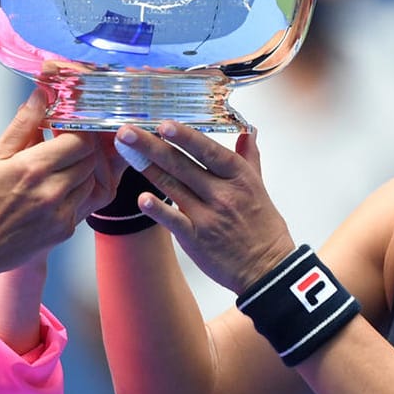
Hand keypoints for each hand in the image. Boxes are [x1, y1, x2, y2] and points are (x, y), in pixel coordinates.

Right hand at [0, 90, 118, 278]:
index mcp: (32, 169)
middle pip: (90, 159)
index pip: (80, 139)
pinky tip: (56, 187)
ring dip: (81, 169)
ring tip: (58, 165)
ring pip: (91, 181)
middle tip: (63, 141)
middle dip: (80, 146)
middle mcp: (52, 193)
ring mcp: (61, 215)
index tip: (65, 124)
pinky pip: (84, 203)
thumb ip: (22, 126)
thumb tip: (41, 95)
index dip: (77, 128)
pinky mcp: (64, 231)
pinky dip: (76, 191)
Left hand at [112, 121, 294, 293]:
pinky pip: (173, 220)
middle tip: (127, 131)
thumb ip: (249, 158)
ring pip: (173, 186)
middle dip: (152, 145)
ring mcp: (208, 216)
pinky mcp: (196, 239)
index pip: (209, 150)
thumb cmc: (263, 228)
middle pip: (182, 164)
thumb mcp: (260, 187)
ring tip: (126, 151)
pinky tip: (141, 198)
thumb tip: (248, 132)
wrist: (267, 269)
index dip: (185, 137)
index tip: (164, 124)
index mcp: (239, 177)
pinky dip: (157, 209)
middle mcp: (223, 194)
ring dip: (147, 167)